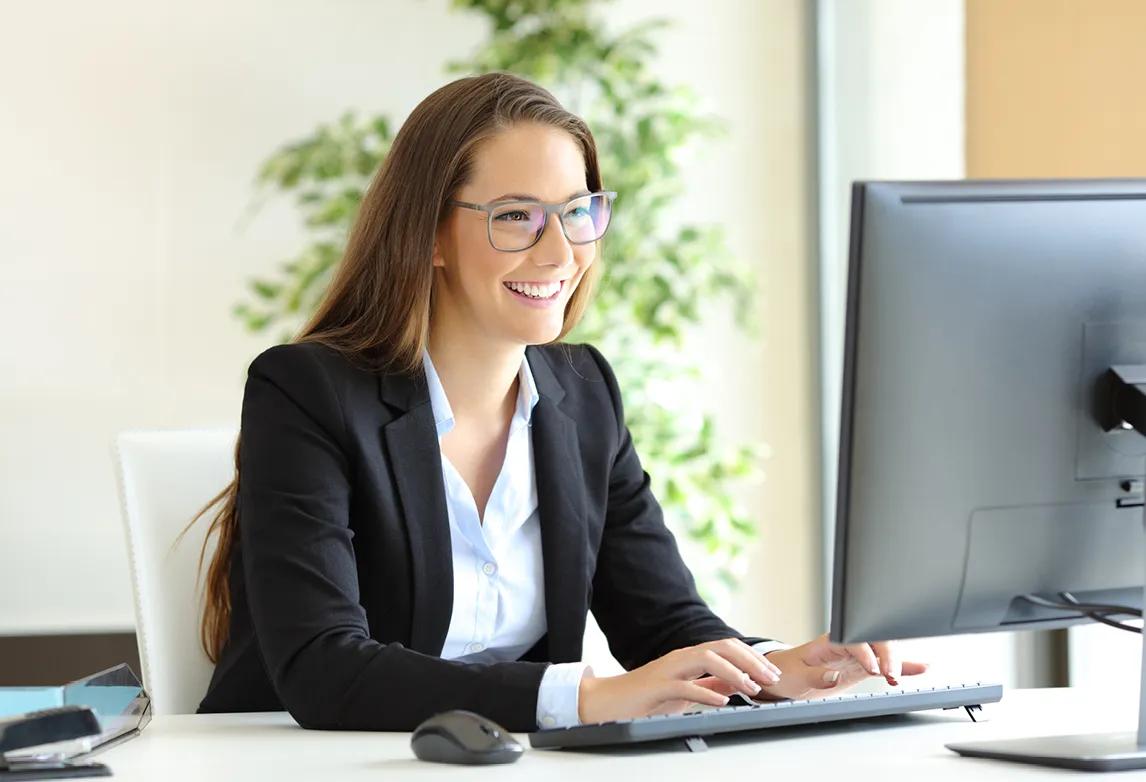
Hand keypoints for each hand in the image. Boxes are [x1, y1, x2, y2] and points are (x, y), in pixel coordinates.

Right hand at [577, 638, 783, 723]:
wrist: (610, 701)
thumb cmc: (647, 696)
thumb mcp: (686, 689)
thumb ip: (709, 683)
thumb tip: (737, 682)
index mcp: (690, 657)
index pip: (728, 647)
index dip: (753, 657)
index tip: (772, 673)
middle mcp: (682, 657)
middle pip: (722, 647)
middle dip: (751, 661)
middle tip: (770, 678)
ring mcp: (669, 670)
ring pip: (706, 659)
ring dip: (734, 672)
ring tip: (751, 687)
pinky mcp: (657, 687)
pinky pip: (685, 686)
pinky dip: (706, 692)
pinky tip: (722, 700)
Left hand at [743, 633, 928, 701]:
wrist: (787, 674)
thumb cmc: (788, 670)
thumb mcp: (796, 676)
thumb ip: (816, 676)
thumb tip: (834, 675)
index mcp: (829, 641)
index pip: (853, 640)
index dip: (864, 652)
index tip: (871, 668)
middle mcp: (847, 644)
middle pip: (874, 640)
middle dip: (886, 653)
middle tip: (891, 674)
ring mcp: (857, 654)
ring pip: (884, 650)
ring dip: (896, 660)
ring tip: (902, 675)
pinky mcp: (863, 667)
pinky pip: (884, 665)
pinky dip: (902, 667)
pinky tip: (920, 668)